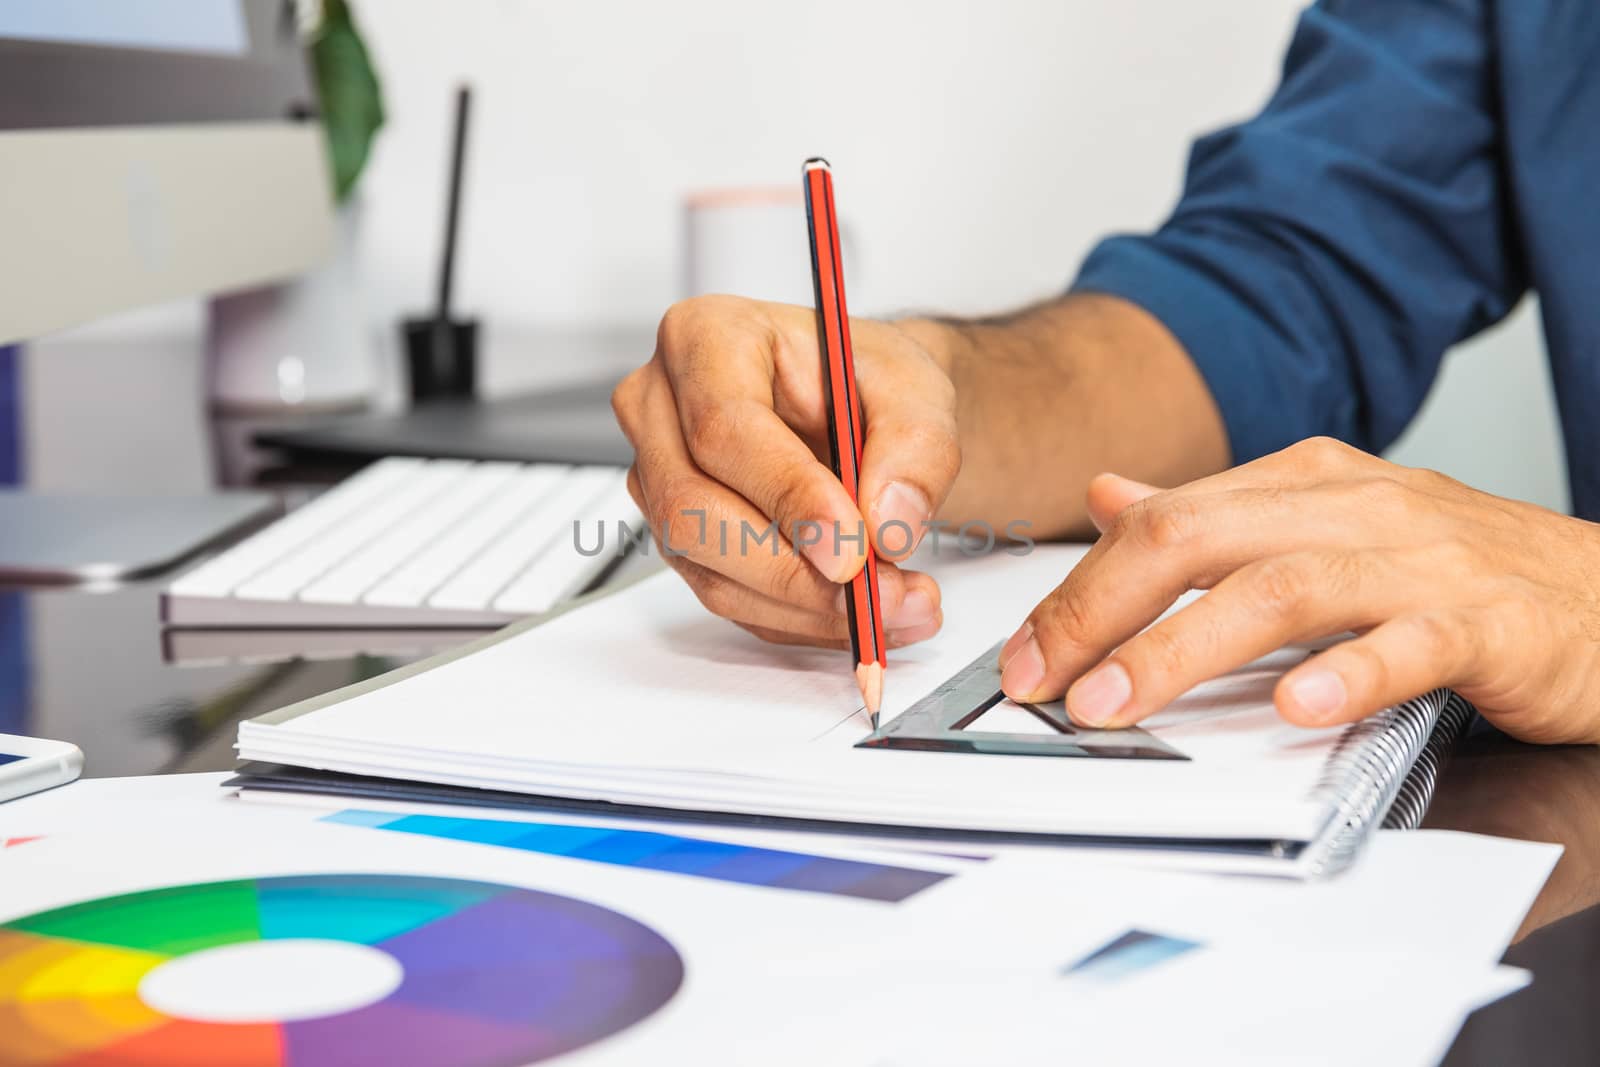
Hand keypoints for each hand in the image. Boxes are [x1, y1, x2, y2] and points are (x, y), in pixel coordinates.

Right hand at [612, 295, 960, 648]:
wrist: (864, 413)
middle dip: (795, 572)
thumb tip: (887, 521)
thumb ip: (915, 447)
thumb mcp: (917, 389)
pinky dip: (802, 618)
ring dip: (807, 607)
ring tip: (896, 606)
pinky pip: (730, 599)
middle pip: (693, 509)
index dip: (788, 496)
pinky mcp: (681, 539)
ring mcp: (660, 479)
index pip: (723, 429)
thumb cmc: (868, 382)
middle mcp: (661, 408)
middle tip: (879, 596)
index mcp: (705, 338)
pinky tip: (860, 612)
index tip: (853, 547)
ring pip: (710, 569)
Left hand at [997, 437, 1599, 744]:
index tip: (1027, 653)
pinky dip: (1350, 673)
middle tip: (1043, 678)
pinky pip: (1411, 643)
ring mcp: (1423, 561)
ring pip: (1284, 589)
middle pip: (1200, 540)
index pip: (1165, 521)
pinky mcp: (1490, 622)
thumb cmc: (1457, 568)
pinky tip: (1297, 707)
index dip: (1082, 588)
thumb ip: (1214, 514)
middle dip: (1103, 610)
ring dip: (1186, 648)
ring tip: (1120, 699)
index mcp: (1306, 482)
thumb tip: (1107, 496)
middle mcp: (1355, 507)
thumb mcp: (1323, 524)